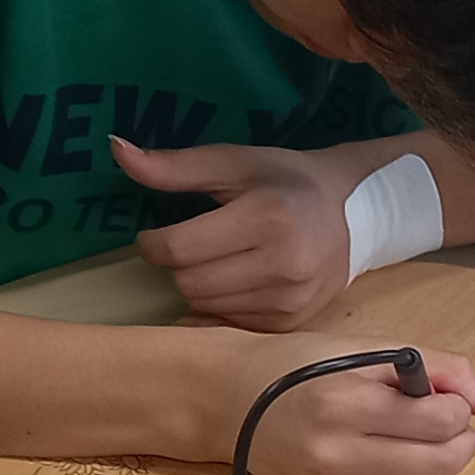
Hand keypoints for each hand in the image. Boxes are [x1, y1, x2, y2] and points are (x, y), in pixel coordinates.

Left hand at [121, 139, 355, 330]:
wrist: (358, 214)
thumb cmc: (288, 181)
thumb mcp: (235, 162)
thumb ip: (175, 165)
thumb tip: (116, 150)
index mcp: (268, 217)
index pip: (179, 249)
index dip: (154, 243)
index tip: (158, 234)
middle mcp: (284, 264)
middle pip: (188, 283)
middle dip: (180, 264)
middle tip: (197, 244)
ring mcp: (290, 300)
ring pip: (205, 307)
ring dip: (201, 285)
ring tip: (223, 260)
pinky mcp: (291, 323)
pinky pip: (229, 323)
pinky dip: (224, 303)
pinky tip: (243, 279)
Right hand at [231, 339, 474, 474]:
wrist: (230, 402)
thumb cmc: (299, 366)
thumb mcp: (367, 348)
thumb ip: (438, 366)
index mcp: (345, 403)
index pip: (440, 421)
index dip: (456, 406)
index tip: (439, 393)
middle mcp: (339, 454)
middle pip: (444, 464)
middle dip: (460, 439)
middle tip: (442, 418)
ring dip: (440, 460)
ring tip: (415, 433)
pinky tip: (386, 451)